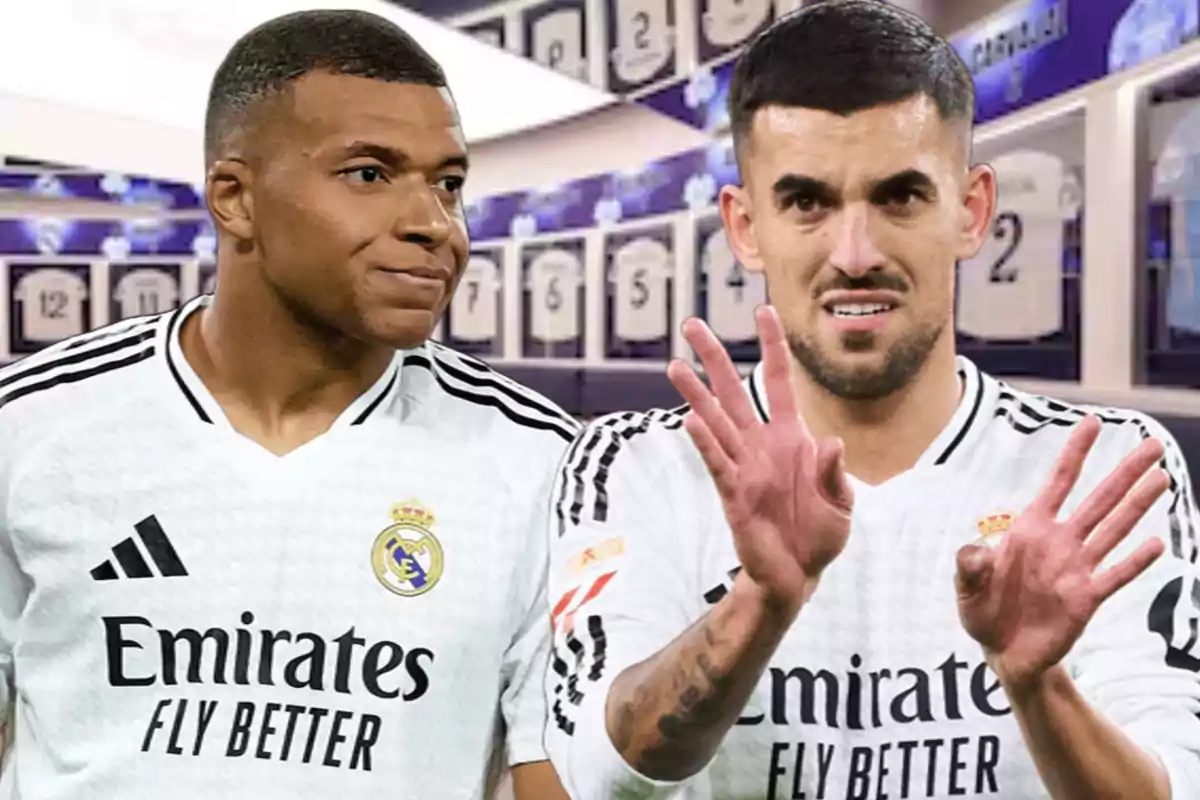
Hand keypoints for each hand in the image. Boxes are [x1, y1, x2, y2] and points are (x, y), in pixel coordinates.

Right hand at [667, 306, 853, 618]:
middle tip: (692, 325)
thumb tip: (831, 443)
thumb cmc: (821, 536)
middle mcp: (762, 445)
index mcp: (792, 438)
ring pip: (716, 421)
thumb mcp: (842, 503)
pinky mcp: (734, 494)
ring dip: (696, 394)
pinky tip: (690, 420)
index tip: (763, 310)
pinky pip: (718, 462)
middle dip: (714, 357)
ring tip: (674, 365)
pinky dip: (706, 442)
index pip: (778, 381)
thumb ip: (835, 473)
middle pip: (733, 391)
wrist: (799, 576)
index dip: (772, 346)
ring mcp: (745, 467)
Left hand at [956, 415, 1168, 692]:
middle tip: (1151, 444)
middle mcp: (1059, 542)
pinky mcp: (1087, 598)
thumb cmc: (982, 611)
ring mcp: (1076, 568)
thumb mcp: (966, 588)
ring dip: (1137, 504)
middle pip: (1097, 499)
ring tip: (1161, 477)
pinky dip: (1134, 561)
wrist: (1003, 653)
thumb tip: (974, 550)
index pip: (1057, 482)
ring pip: (1113, 529)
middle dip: (1123, 471)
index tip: (1093, 421)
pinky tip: (1156, 544)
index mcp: (1029, 529)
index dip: (1075, 452)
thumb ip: (969, 567)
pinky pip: (1115, 575)